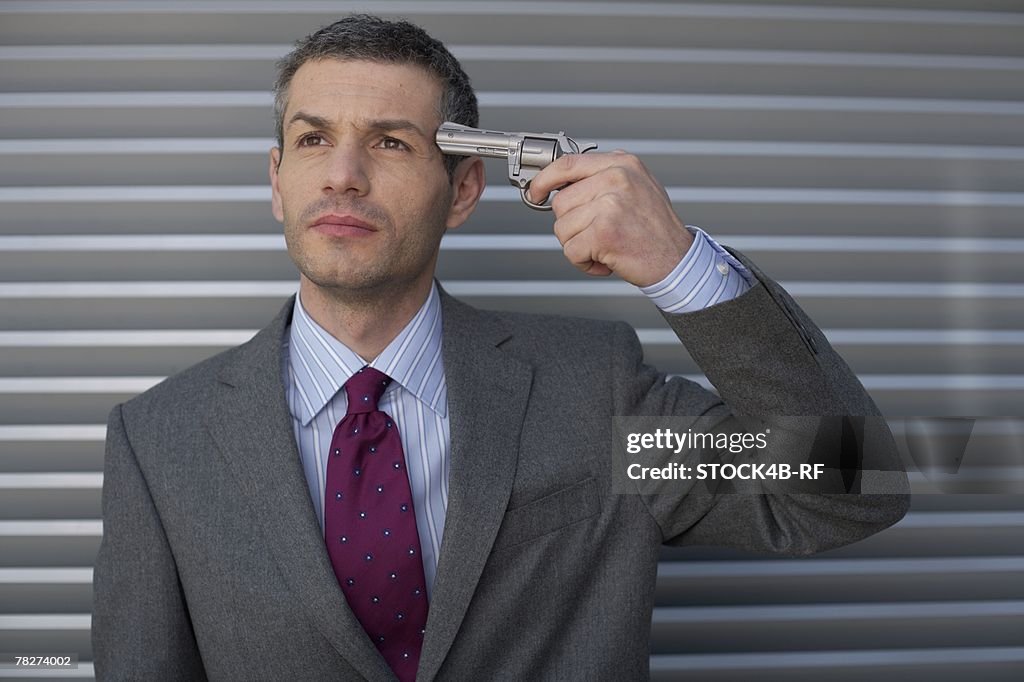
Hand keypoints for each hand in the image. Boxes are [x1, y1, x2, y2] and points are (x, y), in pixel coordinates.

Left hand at [527, 151, 693, 286]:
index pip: (569, 163)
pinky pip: (571, 251)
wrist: (678, 260)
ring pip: (562, 228)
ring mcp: (610, 205)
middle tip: (596, 234)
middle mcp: (617, 179)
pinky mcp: (604, 233)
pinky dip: (584, 263)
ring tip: (605, 246)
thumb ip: (603, 178)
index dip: (545, 179)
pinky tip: (605, 260)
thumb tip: (561, 184)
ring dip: (579, 246)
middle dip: (572, 226)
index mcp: (622, 164)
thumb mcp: (636, 188)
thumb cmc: (656, 230)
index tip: (535, 191)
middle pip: (561, 202)